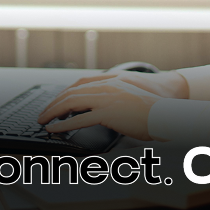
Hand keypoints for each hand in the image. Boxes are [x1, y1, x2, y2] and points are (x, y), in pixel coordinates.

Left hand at [35, 72, 188, 140]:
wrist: (166, 113)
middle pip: (71, 91)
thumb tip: (101, 108)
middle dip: (54, 103)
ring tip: (44, 121)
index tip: (56, 101)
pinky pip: (79, 119)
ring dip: (54, 112)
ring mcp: (106, 99)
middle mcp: (106, 86)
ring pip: (71, 102)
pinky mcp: (108, 113)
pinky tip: (55, 129)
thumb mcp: (130, 95)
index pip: (80, 83)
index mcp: (112, 81)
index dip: (65, 92)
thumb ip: (114, 97)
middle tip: (44, 113)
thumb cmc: (153, 109)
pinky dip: (64, 124)